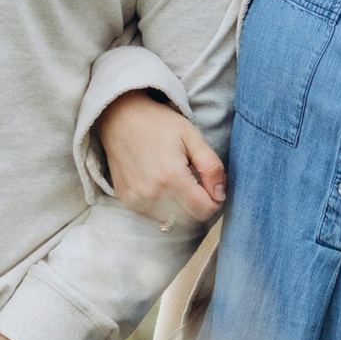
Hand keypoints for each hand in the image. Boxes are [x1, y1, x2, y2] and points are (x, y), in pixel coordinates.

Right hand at [99, 90, 226, 224]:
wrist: (119, 117)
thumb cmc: (159, 123)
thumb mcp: (193, 137)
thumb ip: (212, 167)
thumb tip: (220, 195)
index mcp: (171, 177)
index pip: (205, 211)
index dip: (215, 200)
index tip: (212, 184)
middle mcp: (152, 194)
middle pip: (191, 220)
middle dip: (200, 206)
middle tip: (198, 183)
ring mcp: (137, 200)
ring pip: (174, 222)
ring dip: (183, 209)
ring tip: (180, 183)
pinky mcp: (128, 201)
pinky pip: (156, 216)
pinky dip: (166, 208)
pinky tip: (163, 186)